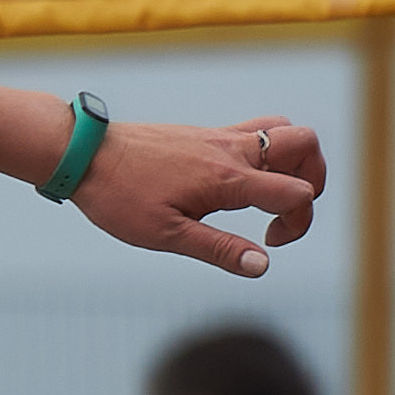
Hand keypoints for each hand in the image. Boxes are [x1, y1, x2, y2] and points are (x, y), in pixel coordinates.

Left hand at [71, 114, 323, 278]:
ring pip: (281, 129)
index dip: (299, 223)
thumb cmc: (118, 197)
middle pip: (305, 143)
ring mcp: (216, 136)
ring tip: (265, 193)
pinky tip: (232, 182)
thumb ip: (219, 249)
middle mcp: (229, 150)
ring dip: (291, 160)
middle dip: (313, 178)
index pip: (298, 192)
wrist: (81, 153)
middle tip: (283, 208)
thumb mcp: (165, 234)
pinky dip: (263, 153)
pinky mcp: (202, 133)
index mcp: (227, 178)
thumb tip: (264, 265)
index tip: (267, 241)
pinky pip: (252, 130)